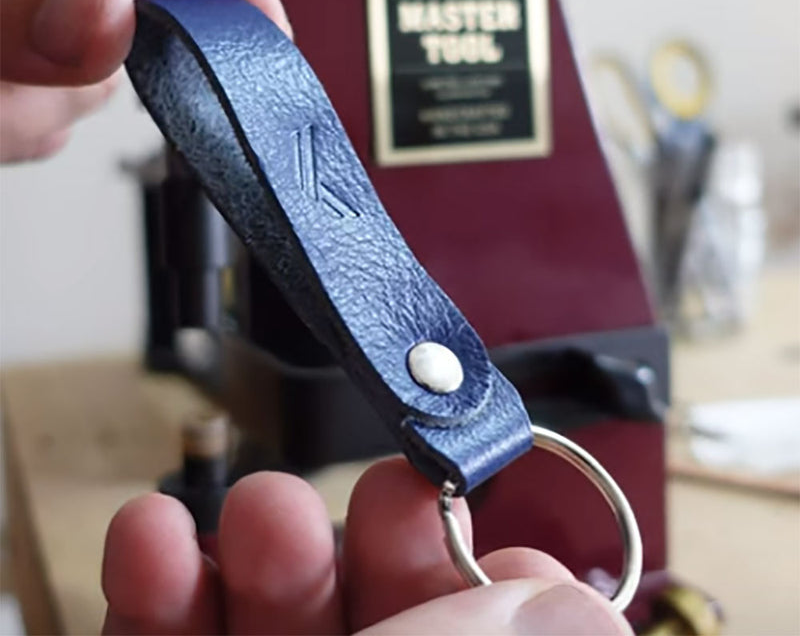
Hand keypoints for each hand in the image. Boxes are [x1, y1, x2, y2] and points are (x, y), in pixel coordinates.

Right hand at [101, 457, 631, 634]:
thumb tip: (567, 601)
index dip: (487, 579)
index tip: (457, 516)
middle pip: (381, 620)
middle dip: (361, 539)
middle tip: (366, 486)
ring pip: (270, 624)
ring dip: (259, 547)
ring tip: (256, 504)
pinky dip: (157, 592)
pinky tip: (154, 539)